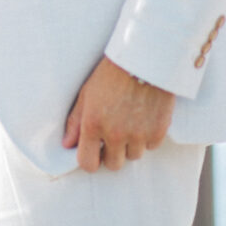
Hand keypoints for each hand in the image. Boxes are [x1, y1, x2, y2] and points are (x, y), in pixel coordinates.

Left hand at [62, 56, 174, 171]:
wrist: (143, 60)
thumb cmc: (110, 74)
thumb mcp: (86, 94)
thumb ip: (75, 122)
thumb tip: (67, 144)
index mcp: (93, 125)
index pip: (88, 163)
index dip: (90, 160)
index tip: (93, 152)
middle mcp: (116, 134)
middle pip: (113, 165)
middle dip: (111, 154)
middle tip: (112, 137)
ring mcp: (138, 135)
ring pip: (133, 156)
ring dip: (130, 145)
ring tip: (129, 122)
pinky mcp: (158, 132)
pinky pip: (151, 146)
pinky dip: (147, 137)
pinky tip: (143, 118)